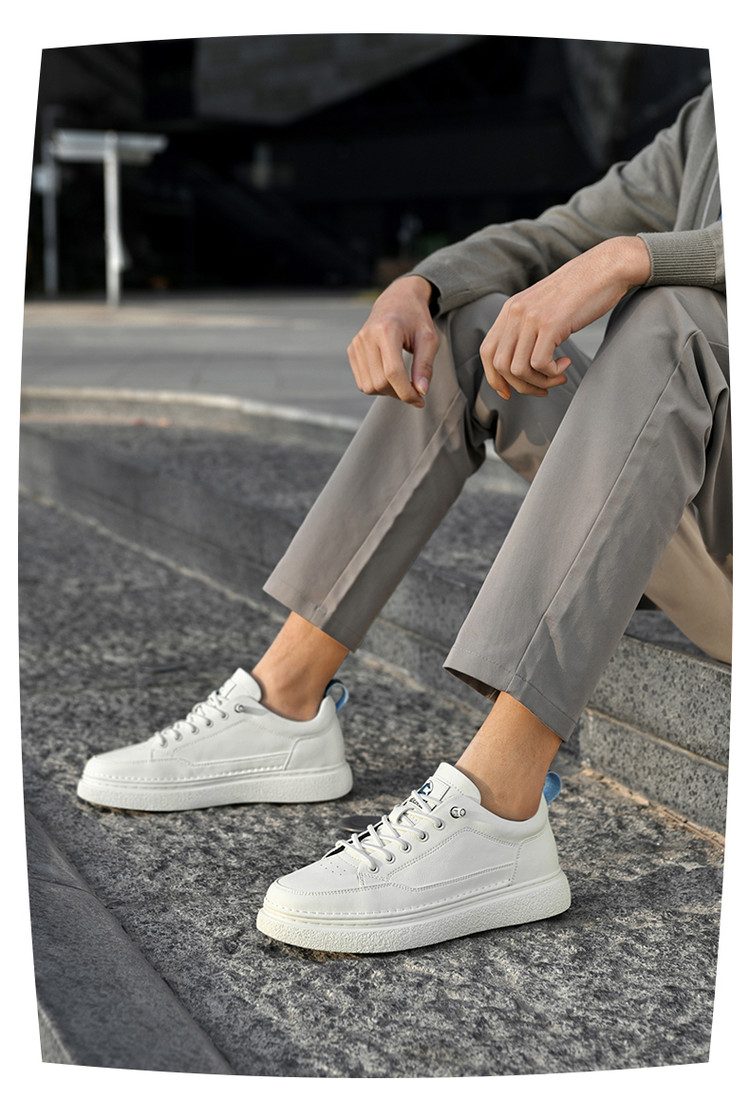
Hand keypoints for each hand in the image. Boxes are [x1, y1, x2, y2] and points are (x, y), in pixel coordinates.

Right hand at [347, 275, 439, 406]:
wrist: (397, 300)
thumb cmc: (416, 319)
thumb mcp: (429, 339)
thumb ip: (425, 366)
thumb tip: (421, 392)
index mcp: (387, 330)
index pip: (393, 373)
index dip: (407, 392)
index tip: (420, 400)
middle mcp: (367, 336)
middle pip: (380, 382)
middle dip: (399, 393)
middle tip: (414, 391)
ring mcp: (356, 344)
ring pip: (369, 386)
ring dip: (388, 392)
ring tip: (402, 383)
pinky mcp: (352, 350)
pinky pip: (362, 382)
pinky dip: (377, 386)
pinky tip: (390, 377)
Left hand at [480, 236, 651, 397]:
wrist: (608, 266)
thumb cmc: (582, 290)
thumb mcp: (545, 306)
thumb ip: (529, 326)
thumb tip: (523, 361)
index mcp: (511, 308)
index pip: (487, 351)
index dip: (494, 377)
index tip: (509, 392)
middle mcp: (516, 312)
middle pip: (500, 366)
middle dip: (521, 386)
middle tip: (543, 389)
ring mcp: (532, 318)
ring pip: (519, 369)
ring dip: (540, 382)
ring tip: (558, 377)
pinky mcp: (551, 323)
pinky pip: (540, 364)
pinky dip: (552, 373)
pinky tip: (566, 364)